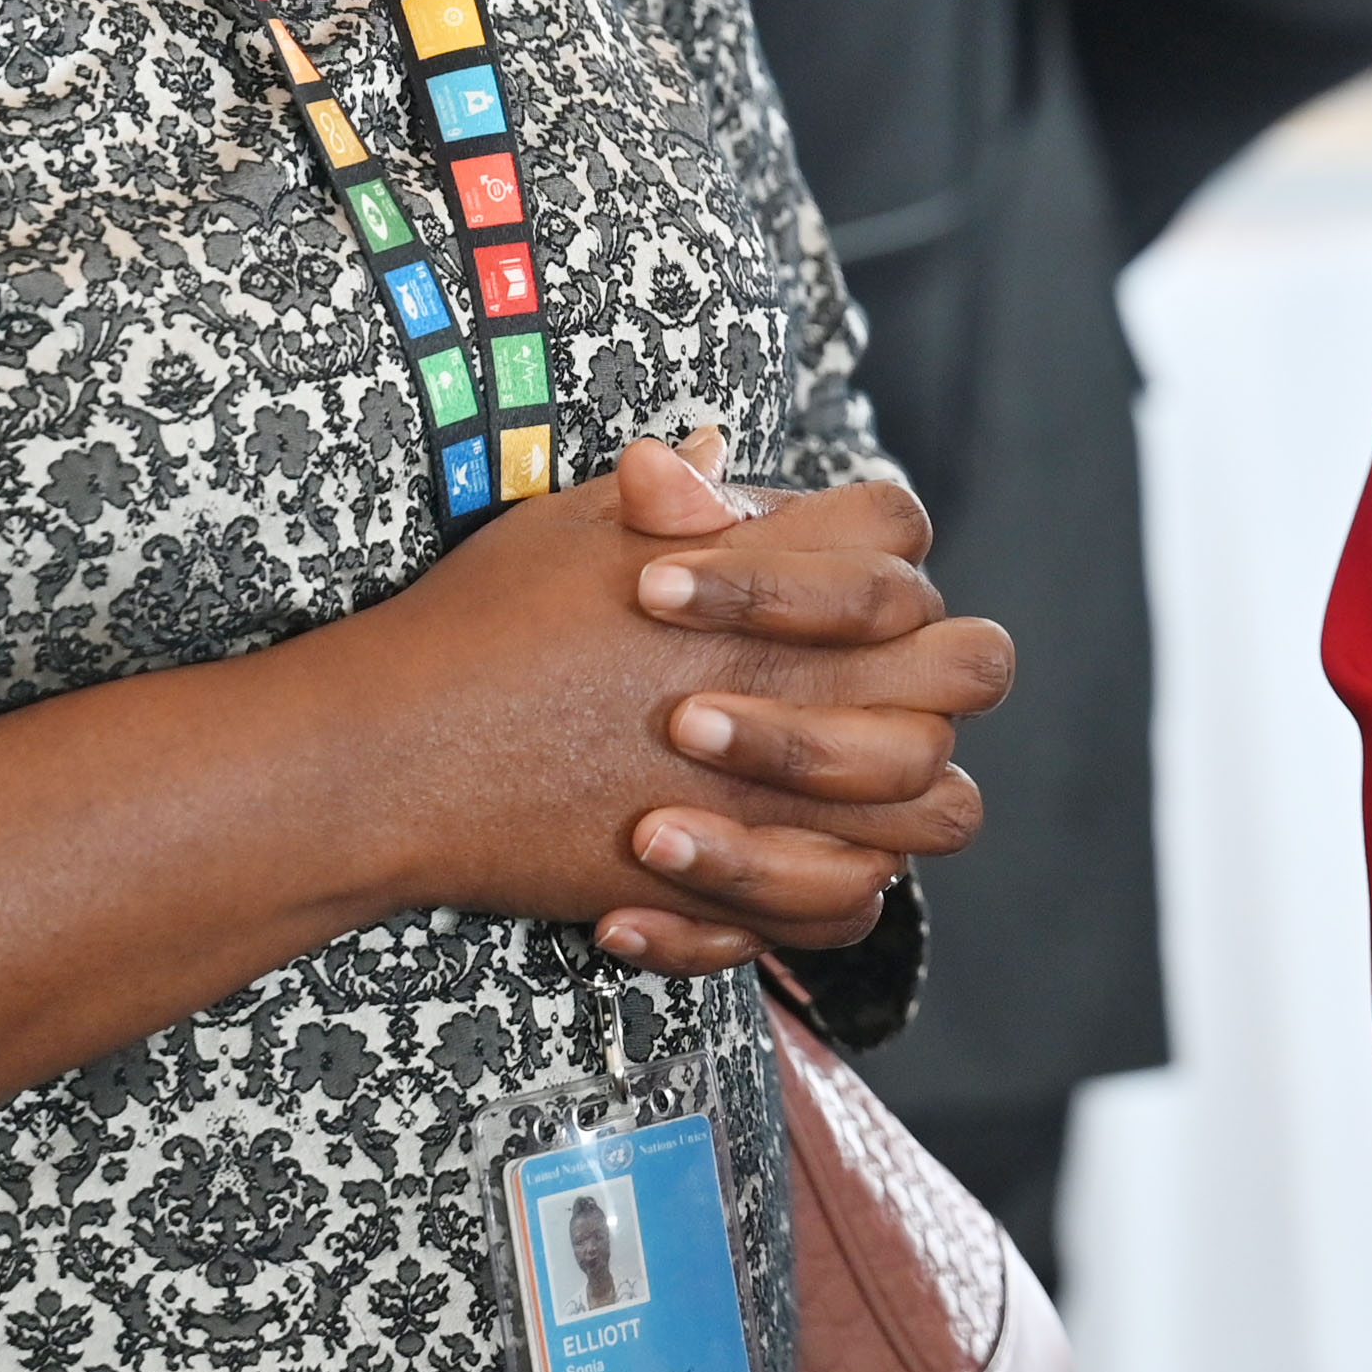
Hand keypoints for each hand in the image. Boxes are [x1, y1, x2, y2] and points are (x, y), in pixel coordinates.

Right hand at [304, 434, 1008, 972]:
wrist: (399, 758)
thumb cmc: (483, 626)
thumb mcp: (580, 527)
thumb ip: (673, 503)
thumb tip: (710, 463)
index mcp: (785, 572)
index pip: (899, 534)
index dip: (854, 550)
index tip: (766, 579)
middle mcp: (816, 680)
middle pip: (972, 665)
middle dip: (925, 670)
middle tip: (824, 686)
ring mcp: (797, 794)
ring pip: (940, 806)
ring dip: (884, 795)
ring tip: (783, 787)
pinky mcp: (751, 887)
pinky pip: (850, 909)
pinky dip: (805, 898)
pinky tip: (720, 863)